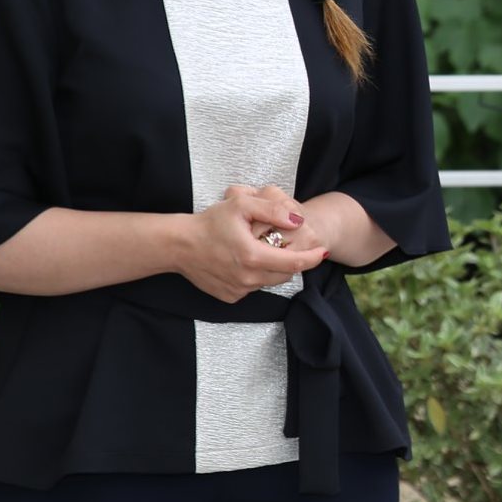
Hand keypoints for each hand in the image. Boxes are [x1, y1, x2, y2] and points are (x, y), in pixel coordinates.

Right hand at [180, 185, 325, 301]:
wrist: (179, 245)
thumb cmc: (210, 223)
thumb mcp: (241, 205)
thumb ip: (273, 210)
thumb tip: (298, 220)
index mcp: (254, 257)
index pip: (295, 263)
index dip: (313, 258)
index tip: (323, 252)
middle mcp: (248, 279)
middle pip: (286, 274)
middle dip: (293, 261)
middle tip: (286, 245)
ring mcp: (239, 290)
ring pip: (270, 281)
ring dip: (274, 268)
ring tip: (261, 249)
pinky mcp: (231, 297)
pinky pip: (254, 287)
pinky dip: (256, 276)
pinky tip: (243, 261)